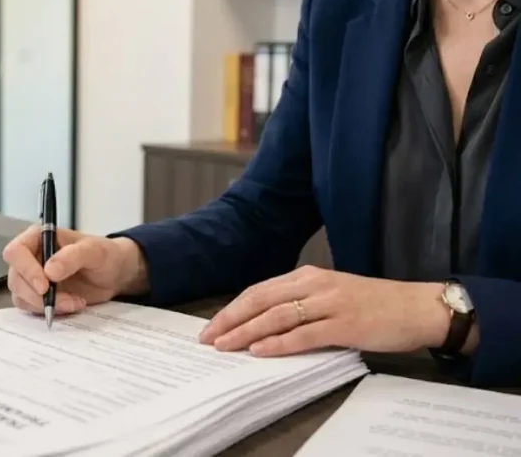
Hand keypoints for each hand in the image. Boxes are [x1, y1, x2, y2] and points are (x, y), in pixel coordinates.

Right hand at [2, 226, 148, 315]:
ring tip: (74, 302)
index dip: (26, 269)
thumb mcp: (95, 251)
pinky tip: (71, 305)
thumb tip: (49, 270)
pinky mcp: (38, 296)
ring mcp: (33, 278)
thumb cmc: (105, 255)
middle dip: (38, 294)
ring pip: (21, 296)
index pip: (16, 252)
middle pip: (16, 278)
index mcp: (39, 238)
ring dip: (45, 305)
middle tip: (65, 300)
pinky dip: (50, 311)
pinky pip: (32, 308)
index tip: (45, 285)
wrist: (114, 274)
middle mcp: (31, 257)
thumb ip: (72, 256)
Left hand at [198, 265, 448, 356]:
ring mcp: (330, 303)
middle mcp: (315, 285)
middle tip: (208, 337)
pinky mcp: (345, 324)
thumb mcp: (332, 295)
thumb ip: (302, 304)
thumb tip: (265, 323)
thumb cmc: (377, 305)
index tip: (212, 324)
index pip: (260, 290)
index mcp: (309, 276)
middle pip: (261, 300)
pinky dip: (279, 343)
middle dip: (230, 319)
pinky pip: (304, 334)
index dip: (233, 308)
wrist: (419, 307)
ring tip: (225, 345)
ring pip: (277, 316)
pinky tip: (260, 350)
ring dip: (246, 331)